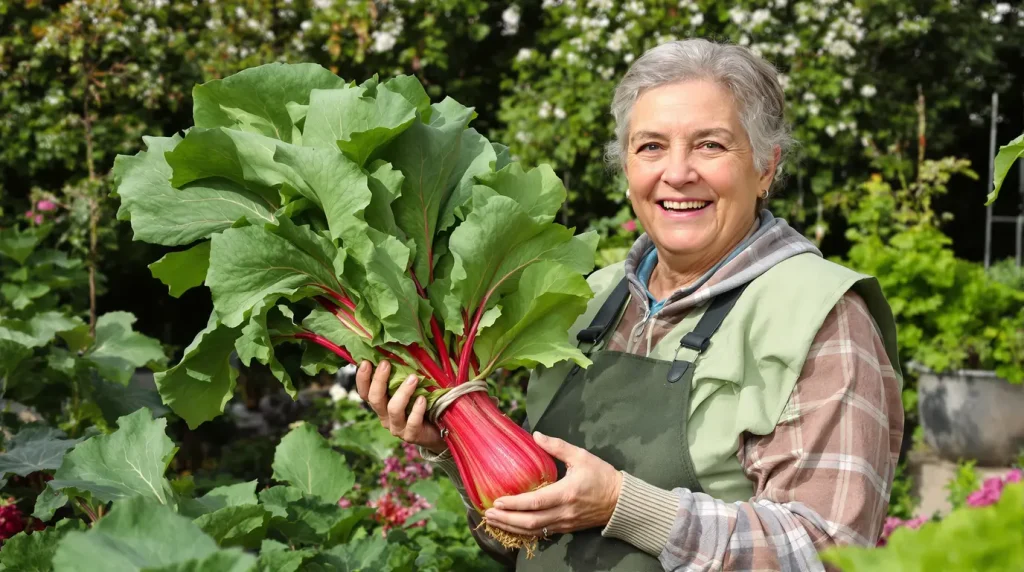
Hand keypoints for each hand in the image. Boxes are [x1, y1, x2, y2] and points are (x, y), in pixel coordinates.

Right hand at [355, 360, 445, 453]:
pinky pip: (412, 422)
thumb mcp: (408, 391)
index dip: (362, 379)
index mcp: (381, 406)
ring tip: (413, 378)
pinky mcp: (411, 435)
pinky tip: (423, 399)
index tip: (366, 362)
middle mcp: (385, 417)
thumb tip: (398, 353)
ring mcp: (397, 428)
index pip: (365, 393)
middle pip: (375, 399)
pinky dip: (417, 409)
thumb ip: (400, 379)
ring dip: (403, 392)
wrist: (437, 432)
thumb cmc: (421, 406)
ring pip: (394, 409)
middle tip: (386, 364)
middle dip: (379, 380)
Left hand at [483, 432, 622, 536]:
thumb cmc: (601, 476)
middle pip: (530, 522)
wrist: (620, 501)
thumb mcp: (581, 456)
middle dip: (506, 519)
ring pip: (534, 531)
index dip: (514, 504)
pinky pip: (541, 534)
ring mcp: (564, 523)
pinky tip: (511, 527)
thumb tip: (535, 435)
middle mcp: (563, 512)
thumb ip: (557, 446)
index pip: (534, 502)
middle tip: (488, 513)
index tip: (497, 501)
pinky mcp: (566, 529)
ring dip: (511, 528)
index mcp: (565, 493)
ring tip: (493, 522)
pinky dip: (524, 532)